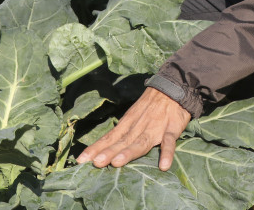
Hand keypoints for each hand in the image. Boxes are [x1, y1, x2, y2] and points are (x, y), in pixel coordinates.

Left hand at [76, 87, 190, 169]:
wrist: (172, 87)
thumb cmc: (150, 105)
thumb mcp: (133, 115)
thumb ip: (123, 132)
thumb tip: (105, 148)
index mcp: (128, 123)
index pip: (109, 137)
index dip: (96, 148)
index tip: (81, 160)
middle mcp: (138, 126)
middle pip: (122, 142)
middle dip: (108, 152)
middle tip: (96, 163)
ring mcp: (155, 128)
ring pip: (141, 142)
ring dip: (129, 152)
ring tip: (117, 163)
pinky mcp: (172, 129)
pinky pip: (169, 142)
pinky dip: (167, 153)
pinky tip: (164, 165)